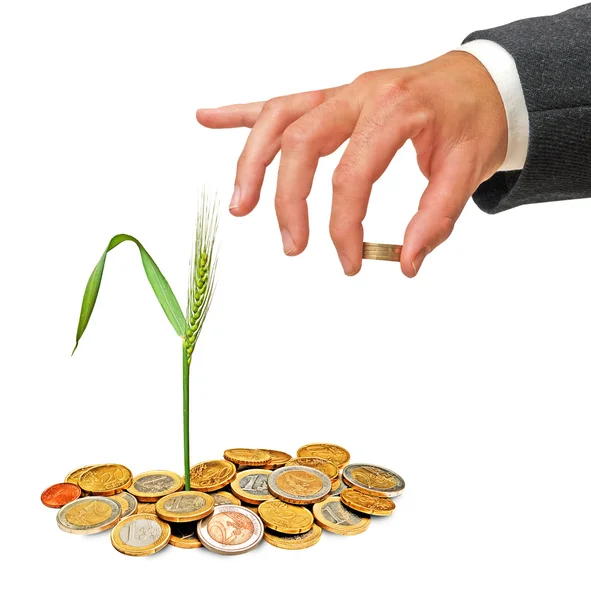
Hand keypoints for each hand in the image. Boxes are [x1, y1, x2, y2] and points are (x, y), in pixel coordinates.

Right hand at [196, 51, 506, 276]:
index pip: (353, 174)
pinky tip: (208, 118)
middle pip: (300, 141)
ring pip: (278, 118)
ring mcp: (339, 93)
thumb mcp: (467, 169)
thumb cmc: (472, 121)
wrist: (479, 81)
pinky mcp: (330, 98)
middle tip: (292, 246)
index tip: (348, 261)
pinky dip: (240, 114)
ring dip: (251, 162)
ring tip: (240, 205)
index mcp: (395, 108)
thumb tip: (405, 263)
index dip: (344, 226)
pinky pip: (278, 102)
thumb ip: (436, 218)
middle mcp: (358, 94)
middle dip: (287, 200)